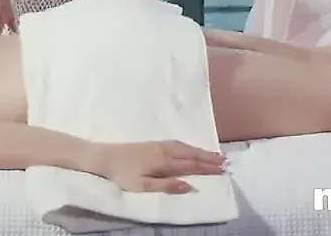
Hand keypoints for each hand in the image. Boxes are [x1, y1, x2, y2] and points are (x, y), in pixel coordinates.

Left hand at [94, 141, 226, 193]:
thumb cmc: (122, 174)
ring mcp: (159, 145)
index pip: (190, 164)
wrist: (104, 157)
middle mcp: (164, 151)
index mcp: (164, 162)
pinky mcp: (154, 144)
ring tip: (214, 155)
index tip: (222, 169)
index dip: (207, 167)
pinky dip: (189, 147)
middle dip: (208, 158)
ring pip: (185, 147)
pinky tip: (191, 149)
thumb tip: (188, 186)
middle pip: (191, 154)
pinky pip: (178, 144)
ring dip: (200, 151)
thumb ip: (166, 185)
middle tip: (225, 161)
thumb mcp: (142, 185)